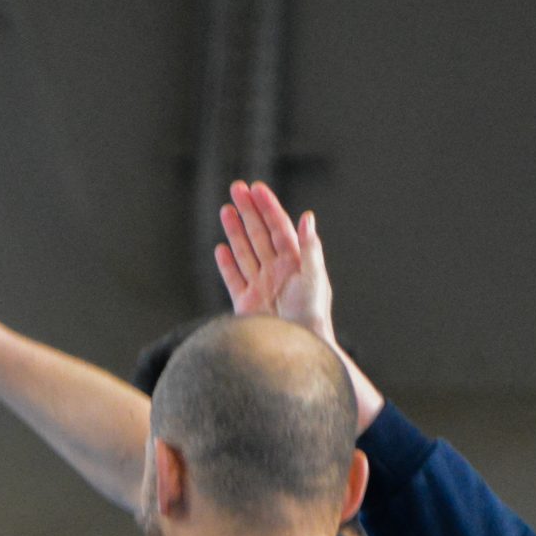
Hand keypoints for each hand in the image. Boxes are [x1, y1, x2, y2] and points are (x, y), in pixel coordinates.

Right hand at [214, 180, 335, 343]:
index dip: (268, 206)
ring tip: (225, 210)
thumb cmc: (311, 314)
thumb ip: (309, 248)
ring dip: (235, 230)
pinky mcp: (245, 303)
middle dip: (248, 211)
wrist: (295, 347)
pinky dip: (226, 264)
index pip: (278, 227)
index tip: (256, 188)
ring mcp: (260, 285)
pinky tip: (221, 249)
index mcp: (294, 261)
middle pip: (259, 234)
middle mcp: (276, 270)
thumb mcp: (314, 277)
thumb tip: (307, 217)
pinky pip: (233, 278)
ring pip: (244, 251)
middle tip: (236, 188)